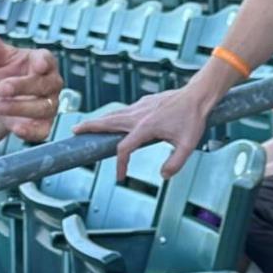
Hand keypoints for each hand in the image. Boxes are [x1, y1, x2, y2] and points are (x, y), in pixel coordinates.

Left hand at [0, 30, 63, 144]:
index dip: (43, 62)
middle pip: (44, 85)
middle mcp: (51, 84)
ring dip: (20, 107)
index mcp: (43, 62)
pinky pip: (42, 130)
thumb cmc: (7, 72)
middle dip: (23, 86)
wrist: (2, 97)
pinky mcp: (43, 125)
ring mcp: (49, 105)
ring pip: (42, 108)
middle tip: (1, 87)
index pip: (47, 60)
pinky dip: (30, 131)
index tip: (38, 64)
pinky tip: (15, 128)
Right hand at [81, 77, 217, 174]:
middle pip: (107, 122)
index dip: (120, 165)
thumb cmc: (193, 118)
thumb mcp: (188, 145)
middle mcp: (138, 115)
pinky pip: (123, 111)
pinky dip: (113, 116)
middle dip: (90, 127)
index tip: (120, 177)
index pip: (124, 149)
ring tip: (86, 126)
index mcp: (145, 127)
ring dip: (99, 121)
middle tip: (74, 131)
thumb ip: (175, 163)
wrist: (198, 95)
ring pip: (114, 115)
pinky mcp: (144, 103)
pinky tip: (112, 121)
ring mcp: (140, 107)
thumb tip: (163, 176)